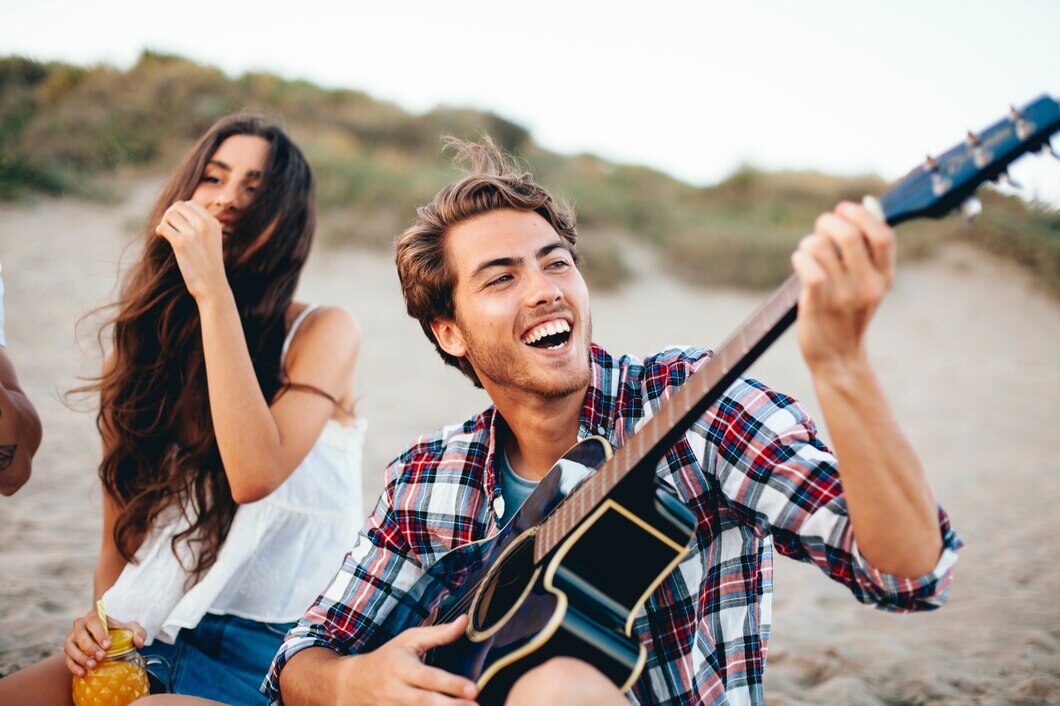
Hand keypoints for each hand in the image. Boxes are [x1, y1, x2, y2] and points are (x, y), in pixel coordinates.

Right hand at [64, 608, 145, 676]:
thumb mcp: (132, 629)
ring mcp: (72, 638)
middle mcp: (80, 626)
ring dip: (80, 657)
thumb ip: (139, 632)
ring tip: (93, 666)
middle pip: (79, 633)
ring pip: (69, 646)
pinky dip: (73, 667)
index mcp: (94, 617)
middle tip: (101, 657)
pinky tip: (83, 673)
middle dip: (89, 646)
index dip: (99, 633)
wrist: (108, 640)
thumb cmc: (120, 632)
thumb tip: (139, 643)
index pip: (94, 621)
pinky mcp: (69, 652)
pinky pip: (67, 659)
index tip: (108, 645)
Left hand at [154, 201, 229, 302]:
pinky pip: (163, 227)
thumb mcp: (213, 240)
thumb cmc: (209, 264)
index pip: (191, 204)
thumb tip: (178, 211)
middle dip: (170, 214)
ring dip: (164, 222)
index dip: (181, 211)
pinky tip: (161, 236)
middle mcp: (204, 225)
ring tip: (166, 233)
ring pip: (170, 215)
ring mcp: (193, 234)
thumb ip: (202, 225)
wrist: (212, 285)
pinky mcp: (181, 243)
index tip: (178, 222)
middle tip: (169, 226)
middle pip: (178, 206)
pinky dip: (160, 231)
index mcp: (214, 223)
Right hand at [339, 615, 477, 705]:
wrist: (353, 683)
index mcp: (401, 667)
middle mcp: (396, 691)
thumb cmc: (388, 657)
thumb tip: (465, 620)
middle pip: (426, 702)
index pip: (429, 677)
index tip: (474, 688)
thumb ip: (439, 633)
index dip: (451, 684)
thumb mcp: (410, 639)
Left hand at [791, 201, 894, 373]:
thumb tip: (866, 203)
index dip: (861, 215)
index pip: (884, 235)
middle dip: (827, 222)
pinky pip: (809, 267)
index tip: (844, 209)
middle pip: (848, 234)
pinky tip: (800, 262)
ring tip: (808, 252)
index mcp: (885, 277)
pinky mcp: (820, 304)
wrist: (838, 357)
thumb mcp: (869, 283)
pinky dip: (800, 258)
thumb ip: (868, 249)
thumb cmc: (848, 313)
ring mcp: (844, 296)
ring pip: (820, 247)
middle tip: (820, 229)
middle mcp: (868, 286)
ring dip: (809, 242)